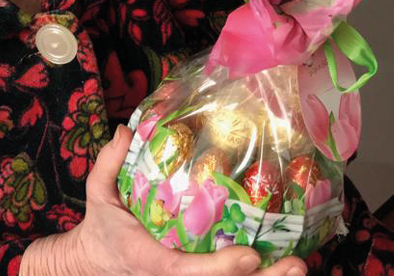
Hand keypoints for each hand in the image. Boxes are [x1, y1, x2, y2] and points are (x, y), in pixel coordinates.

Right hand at [21, 126, 307, 275]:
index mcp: (149, 259)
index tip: (251, 256)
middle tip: (296, 265)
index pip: (186, 270)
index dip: (219, 268)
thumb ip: (108, 164)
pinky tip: (281, 262)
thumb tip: (122, 131)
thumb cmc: (101, 228)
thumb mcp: (98, 195)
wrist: (94, 263)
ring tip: (299, 264)